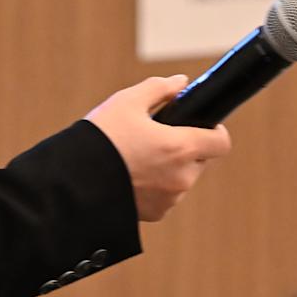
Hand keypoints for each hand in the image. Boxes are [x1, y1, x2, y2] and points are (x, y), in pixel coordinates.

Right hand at [85, 76, 230, 221]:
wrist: (76, 180)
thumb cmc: (102, 137)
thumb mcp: (127, 101)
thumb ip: (159, 89)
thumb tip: (180, 82)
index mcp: (179, 147)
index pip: (221, 143)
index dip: (214, 130)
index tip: (202, 124)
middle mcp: (181, 177)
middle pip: (200, 159)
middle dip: (185, 146)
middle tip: (157, 135)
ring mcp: (169, 199)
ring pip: (182, 177)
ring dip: (171, 166)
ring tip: (138, 154)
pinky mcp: (155, 214)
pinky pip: (166, 194)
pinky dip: (156, 184)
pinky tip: (131, 173)